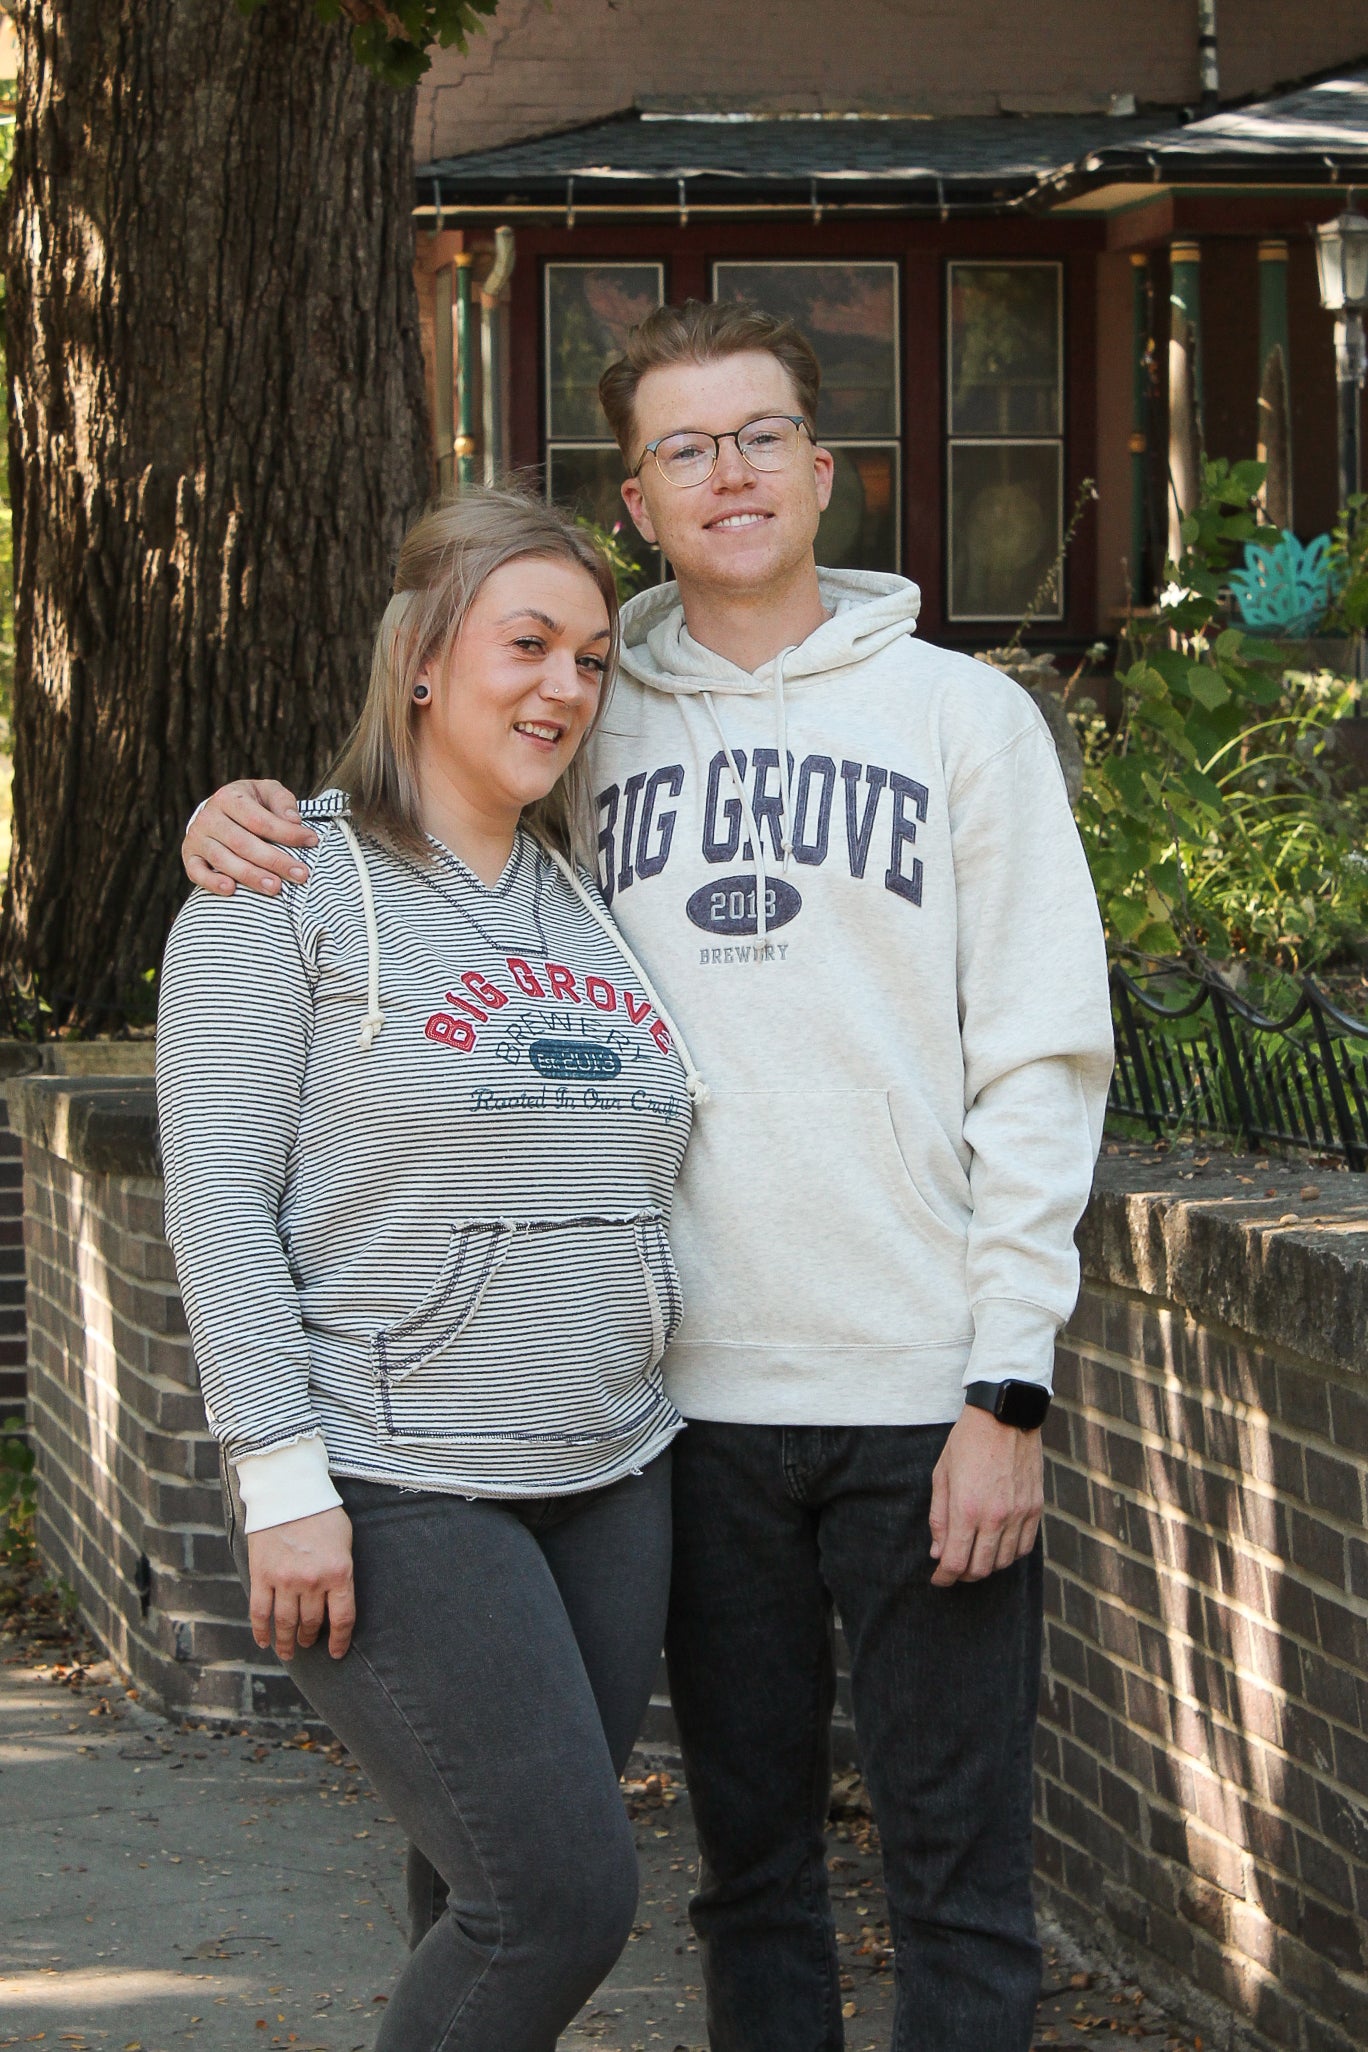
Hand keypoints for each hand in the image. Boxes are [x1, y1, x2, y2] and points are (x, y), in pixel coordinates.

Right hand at [183, 778, 315, 897]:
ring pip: (223, 860)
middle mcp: (209, 817)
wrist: (218, 812)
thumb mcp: (268, 792)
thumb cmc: (252, 804)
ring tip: (276, 888)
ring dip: (250, 876)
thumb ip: (282, 802)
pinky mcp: (189, 857)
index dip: (287, 832)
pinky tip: (231, 890)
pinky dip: (212, 882)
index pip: (260, 819)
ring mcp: (197, 838)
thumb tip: (295, 821)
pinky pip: (197, 872)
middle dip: (275, 860)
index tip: (312, 842)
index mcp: (229, 797)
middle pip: (243, 843)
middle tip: (301, 875)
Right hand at [247, 1506, 355, 1660]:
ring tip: (288, 1650)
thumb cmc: (321, 1512)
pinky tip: (264, 1641)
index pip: (342, 1619)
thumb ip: (342, 1569)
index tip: (337, 1653)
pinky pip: (260, 1612)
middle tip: (309, 1644)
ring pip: (286, 1623)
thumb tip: (338, 1595)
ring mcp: (285, 1580)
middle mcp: (312, 1581)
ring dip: (287, 1641)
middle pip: (312, 1623)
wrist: (288, 1491)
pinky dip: (261, 1631)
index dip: (340, 1641)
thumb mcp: (344, 1539)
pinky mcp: (261, 1575)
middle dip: (311, 1638)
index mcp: (339, 1572)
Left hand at [928, 1405, 1042, 1587]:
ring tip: (975, 1555)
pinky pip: (1025, 1547)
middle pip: (980, 1568)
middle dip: (963, 1575)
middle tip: (954, 1568)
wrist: (1005, 1416)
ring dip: (987, 1565)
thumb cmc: (967, 1442)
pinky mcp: (1035, 1508)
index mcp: (967, 1509)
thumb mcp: (941, 1475)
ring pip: (1005, 1562)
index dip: (944, 1578)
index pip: (955, 1562)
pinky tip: (999, 1546)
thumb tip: (938, 1552)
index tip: (938, 1580)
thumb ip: (939, 1517)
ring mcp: (1019, 1514)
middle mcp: (995, 1517)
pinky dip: (1010, 1554)